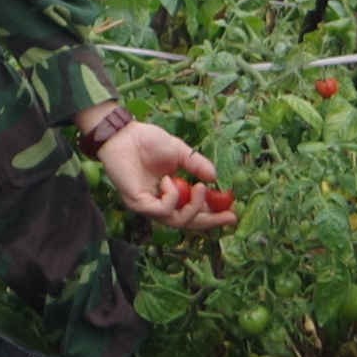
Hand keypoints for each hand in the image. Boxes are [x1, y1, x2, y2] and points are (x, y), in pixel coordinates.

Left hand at [103, 120, 239, 232]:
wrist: (124, 134)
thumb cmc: (148, 141)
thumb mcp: (180, 153)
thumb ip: (197, 166)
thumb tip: (217, 180)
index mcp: (170, 193)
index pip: (192, 211)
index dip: (212, 214)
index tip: (232, 212)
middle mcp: (159, 204)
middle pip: (187, 223)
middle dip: (210, 221)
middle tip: (229, 217)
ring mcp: (148, 206)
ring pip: (177, 221)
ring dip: (194, 206)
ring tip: (201, 189)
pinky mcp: (138, 204)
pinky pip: (163, 210)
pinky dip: (173, 196)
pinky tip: (170, 180)